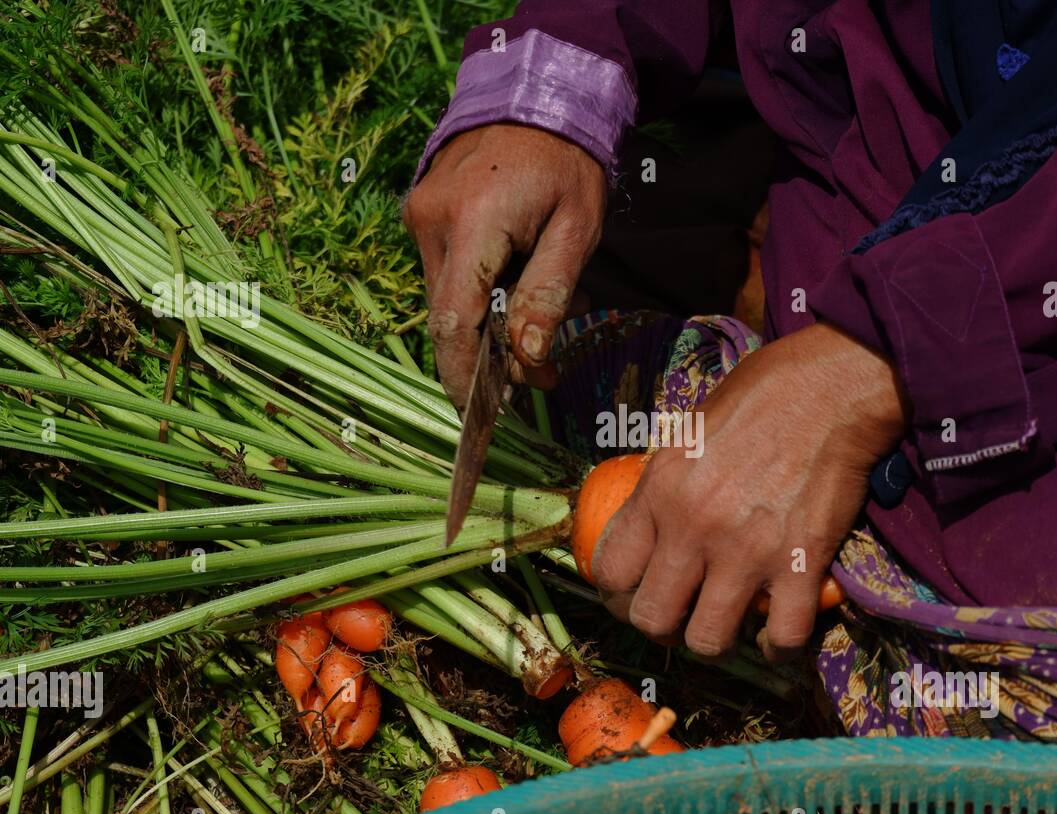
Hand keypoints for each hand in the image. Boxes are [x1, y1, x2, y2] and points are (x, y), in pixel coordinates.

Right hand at [403, 124, 606, 411]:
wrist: (535, 94)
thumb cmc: (567, 163)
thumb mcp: (577, 231)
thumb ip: (549, 295)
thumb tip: (527, 358)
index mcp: (473, 224)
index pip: (454, 322)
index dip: (462, 377)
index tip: (481, 417)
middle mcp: (431, 223)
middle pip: (449, 318)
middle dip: (489, 358)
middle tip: (540, 374)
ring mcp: (420, 217)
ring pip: (446, 300)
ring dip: (488, 326)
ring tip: (540, 322)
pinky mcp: (421, 215)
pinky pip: (445, 274)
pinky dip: (479, 295)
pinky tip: (516, 287)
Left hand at [591, 322, 907, 660]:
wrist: (832, 387)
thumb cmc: (761, 395)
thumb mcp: (687, 430)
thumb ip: (664, 483)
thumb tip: (651, 518)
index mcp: (660, 490)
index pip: (610, 570)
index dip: (617, 594)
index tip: (635, 594)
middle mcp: (694, 527)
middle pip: (650, 618)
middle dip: (662, 626)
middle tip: (682, 615)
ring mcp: (747, 551)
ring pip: (707, 641)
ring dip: (716, 640)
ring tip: (729, 624)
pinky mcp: (801, 564)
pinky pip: (783, 636)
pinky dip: (781, 646)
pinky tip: (778, 634)